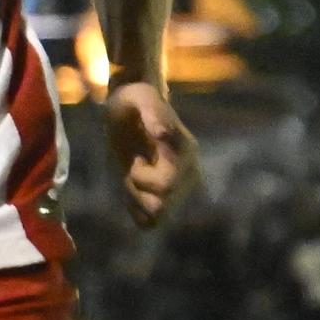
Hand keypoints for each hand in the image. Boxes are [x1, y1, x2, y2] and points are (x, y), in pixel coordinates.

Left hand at [105, 81, 199, 227]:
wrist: (130, 108)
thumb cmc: (133, 101)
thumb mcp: (137, 98)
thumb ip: (153, 113)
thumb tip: (164, 134)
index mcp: (186, 153)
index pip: (167, 186)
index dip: (142, 176)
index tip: (136, 158)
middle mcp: (189, 174)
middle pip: (161, 206)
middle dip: (137, 187)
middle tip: (132, 164)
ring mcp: (180, 187)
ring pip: (156, 215)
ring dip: (136, 197)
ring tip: (132, 173)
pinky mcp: (166, 196)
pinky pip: (150, 221)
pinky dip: (135, 207)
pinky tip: (130, 186)